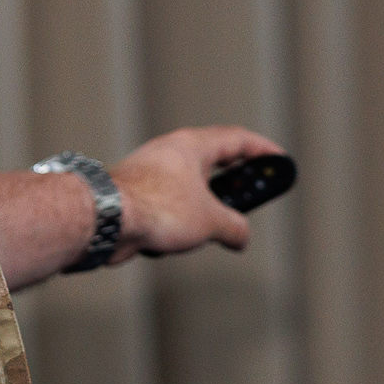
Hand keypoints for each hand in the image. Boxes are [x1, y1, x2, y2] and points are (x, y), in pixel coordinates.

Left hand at [110, 125, 284, 263]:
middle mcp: (170, 154)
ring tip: (205, 233)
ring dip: (202, 215)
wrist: (104, 219)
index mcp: (192, 146)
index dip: (263, 150)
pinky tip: (171, 243)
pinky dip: (177, 227)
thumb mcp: (211, 221)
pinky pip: (168, 211)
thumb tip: (241, 237)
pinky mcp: (136, 197)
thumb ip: (235, 228)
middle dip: (232, 190)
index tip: (279, 160)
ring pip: (189, 193)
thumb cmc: (153, 206)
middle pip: (213, 166)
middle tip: (248, 203)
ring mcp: (151, 175)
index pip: (237, 139)